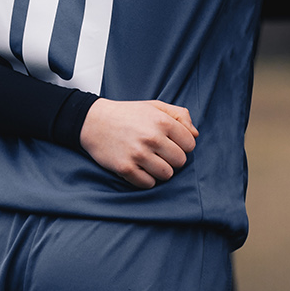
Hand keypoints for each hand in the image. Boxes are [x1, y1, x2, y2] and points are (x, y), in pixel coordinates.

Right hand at [80, 99, 198, 188]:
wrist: (94, 121)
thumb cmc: (127, 114)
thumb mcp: (155, 107)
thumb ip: (180, 116)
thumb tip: (195, 135)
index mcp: (162, 121)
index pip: (190, 145)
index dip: (182, 146)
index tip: (171, 144)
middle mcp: (152, 137)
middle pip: (180, 162)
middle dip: (172, 159)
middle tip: (160, 154)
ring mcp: (138, 154)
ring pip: (166, 175)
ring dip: (160, 170)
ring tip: (150, 161)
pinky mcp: (125, 168)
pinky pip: (148, 184)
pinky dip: (146, 179)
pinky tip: (139, 168)